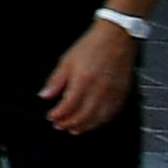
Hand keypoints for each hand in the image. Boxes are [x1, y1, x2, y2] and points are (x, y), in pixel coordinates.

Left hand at [42, 17, 139, 134]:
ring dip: (84, 126)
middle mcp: (99, 90)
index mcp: (83, 80)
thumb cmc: (92, 47)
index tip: (52, 117)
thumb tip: (45, 95)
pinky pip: (111, 115)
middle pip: (83, 116)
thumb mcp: (67, 60)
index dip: (59, 115)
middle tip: (60, 126)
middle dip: (70, 123)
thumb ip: (56, 81)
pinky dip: (100, 122)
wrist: (116, 39)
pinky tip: (92, 123)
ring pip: (98, 119)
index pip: (68, 105)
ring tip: (74, 129)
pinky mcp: (122, 95)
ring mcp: (112, 94)